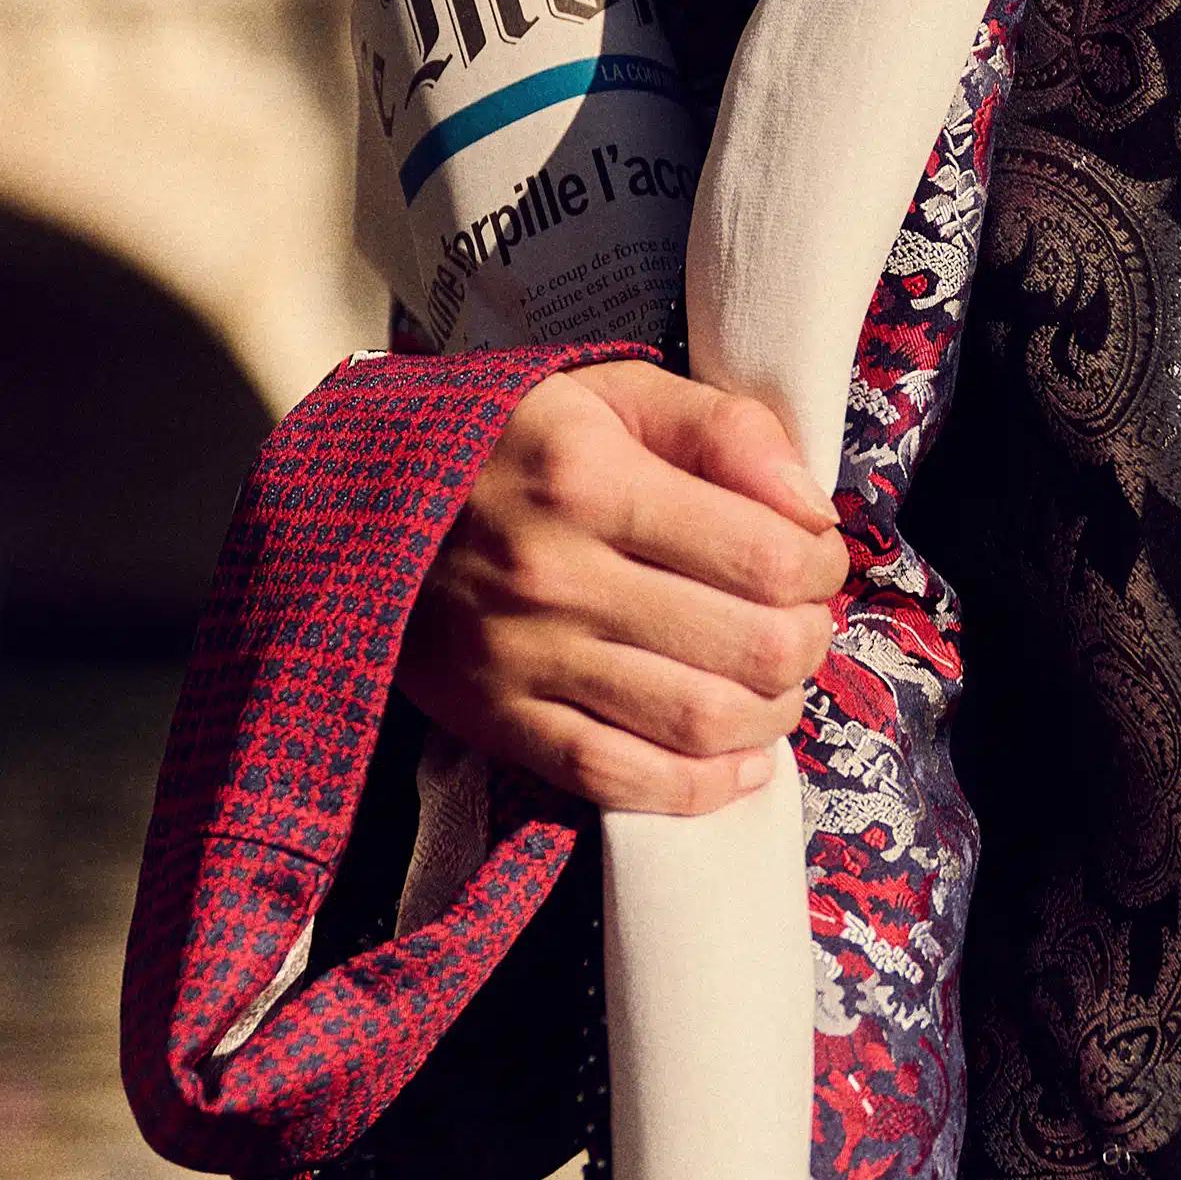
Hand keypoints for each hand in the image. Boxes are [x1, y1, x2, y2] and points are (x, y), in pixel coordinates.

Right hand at [395, 360, 847, 815]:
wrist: (360, 502)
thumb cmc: (507, 442)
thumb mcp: (608, 393)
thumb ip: (721, 429)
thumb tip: (812, 506)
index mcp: (589, 477)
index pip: (765, 554)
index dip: (820, 565)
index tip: (813, 555)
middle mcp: (557, 574)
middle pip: (750, 648)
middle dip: (806, 641)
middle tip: (798, 619)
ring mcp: (525, 658)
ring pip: (701, 722)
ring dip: (771, 714)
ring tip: (769, 681)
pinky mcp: (500, 721)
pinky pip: (625, 781)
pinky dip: (702, 786)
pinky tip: (734, 756)